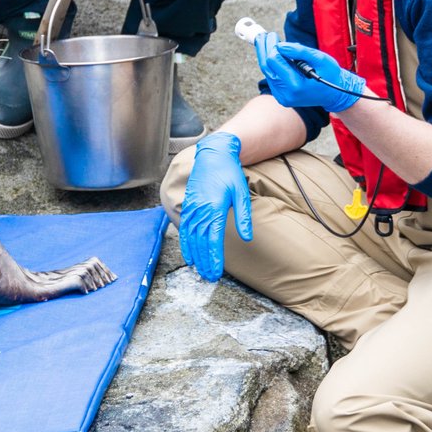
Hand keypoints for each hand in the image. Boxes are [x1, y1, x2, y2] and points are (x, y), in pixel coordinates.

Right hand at [178, 132, 252, 281]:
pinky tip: (188, 255)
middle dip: (204, 261)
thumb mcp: (241, 192)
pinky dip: (185, 243)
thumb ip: (244, 216)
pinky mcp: (188, 205)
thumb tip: (247, 238)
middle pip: (200, 242)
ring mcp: (191, 207)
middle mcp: (200, 210)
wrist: (213, 154)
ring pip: (191, 237)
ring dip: (195, 256)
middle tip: (210, 278)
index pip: (213, 239)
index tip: (216, 272)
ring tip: (200, 271)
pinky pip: (184, 228)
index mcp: (214, 208)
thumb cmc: (229, 172)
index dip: (214, 258)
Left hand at [254, 32, 366, 113]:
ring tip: (264, 40)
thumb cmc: (330, 75)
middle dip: (264, 49)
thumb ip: (300, 51)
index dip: (272, 46)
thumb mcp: (320, 59)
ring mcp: (282, 97)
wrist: (335, 94)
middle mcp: (286, 94)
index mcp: (296, 86)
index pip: (274, 62)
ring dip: (265, 55)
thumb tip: (280, 45)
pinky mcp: (281, 95)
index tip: (273, 35)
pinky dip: (271, 63)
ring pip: (268, 72)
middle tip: (262, 35)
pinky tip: (270, 52)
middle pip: (267, 67)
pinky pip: (272, 76)